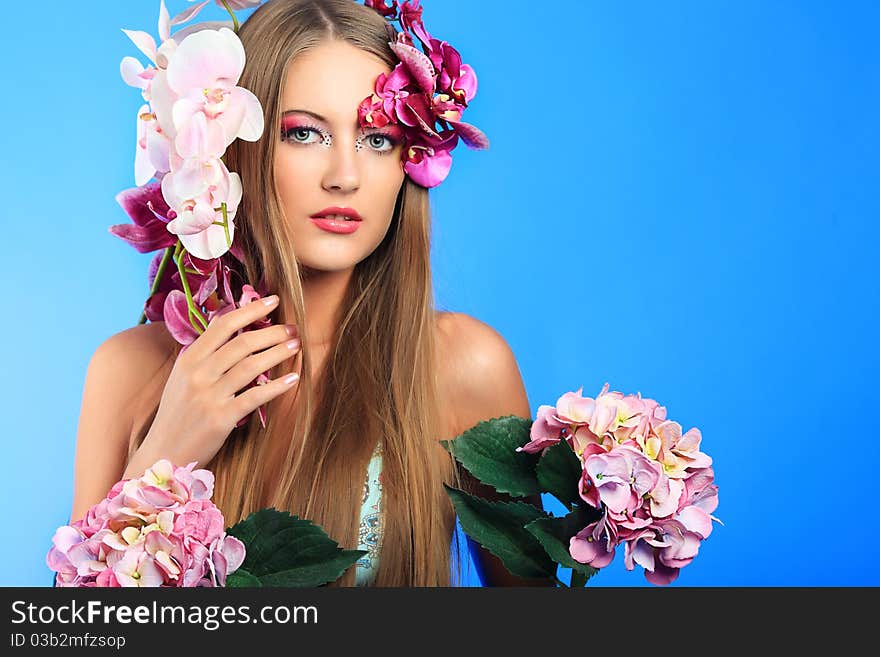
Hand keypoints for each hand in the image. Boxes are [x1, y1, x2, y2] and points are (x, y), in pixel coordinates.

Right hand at [131, 295, 299, 472]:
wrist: (164, 452)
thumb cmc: (179, 413)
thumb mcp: (183, 378)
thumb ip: (205, 355)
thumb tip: (233, 327)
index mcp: (189, 359)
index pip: (223, 325)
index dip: (250, 309)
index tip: (273, 300)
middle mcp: (198, 374)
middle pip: (242, 343)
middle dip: (273, 331)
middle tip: (293, 328)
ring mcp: (209, 396)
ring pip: (252, 366)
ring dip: (278, 353)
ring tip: (296, 346)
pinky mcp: (221, 419)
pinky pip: (255, 397)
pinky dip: (277, 386)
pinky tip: (294, 379)